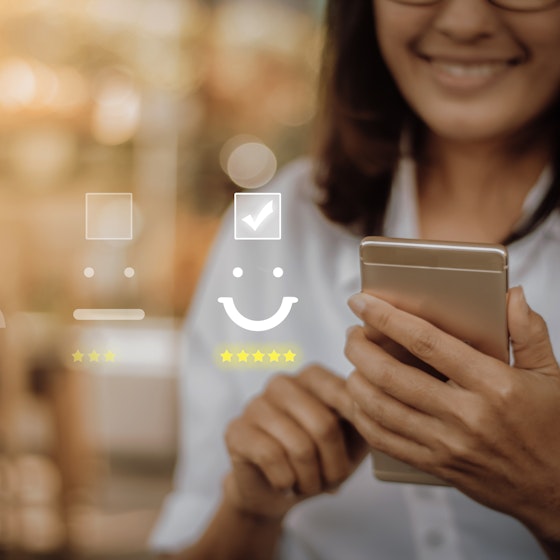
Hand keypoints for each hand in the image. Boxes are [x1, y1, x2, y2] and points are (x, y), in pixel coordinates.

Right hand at [223, 365, 367, 520]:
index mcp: (313, 376)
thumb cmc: (320, 460)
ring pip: (298, 445)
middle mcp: (282, 382)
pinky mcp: (236, 429)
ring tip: (309, 485)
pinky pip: (271, 457)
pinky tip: (284, 484)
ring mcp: (256, 403)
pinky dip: (286, 481)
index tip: (355, 455)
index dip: (357, 434)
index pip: (346, 395)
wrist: (278, 491)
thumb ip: (369, 420)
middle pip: (323, 425)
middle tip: (333, 481)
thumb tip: (374, 412)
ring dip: (311, 479)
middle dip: (334, 466)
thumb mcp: (354, 440)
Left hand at [344, 288, 559, 546]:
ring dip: (355, 380)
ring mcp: (447, 445)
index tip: (363, 302)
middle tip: (353, 333)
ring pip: (381, 409)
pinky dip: (363, 417)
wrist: (559, 493)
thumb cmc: (554, 430)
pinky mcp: (437, 466)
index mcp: (493, 385)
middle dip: (361, 349)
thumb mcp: (552, 376)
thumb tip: (511, 295)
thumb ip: (529, 332)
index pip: (426, 342)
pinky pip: (385, 441)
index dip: (387, 319)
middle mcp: (466, 416)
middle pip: (391, 375)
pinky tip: (358, 399)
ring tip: (353, 362)